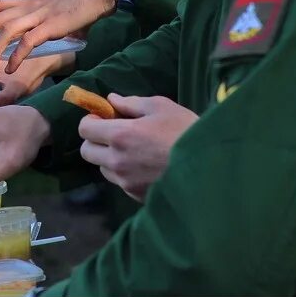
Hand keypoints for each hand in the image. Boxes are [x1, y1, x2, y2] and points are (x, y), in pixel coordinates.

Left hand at [0, 0, 119, 73]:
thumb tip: (51, 33)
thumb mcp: (57, 6)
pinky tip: (10, 68)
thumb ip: (48, 19)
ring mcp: (40, 15)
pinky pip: (28, 41)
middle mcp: (30, 7)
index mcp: (30, 1)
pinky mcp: (53, 25)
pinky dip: (16, 56)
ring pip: (6, 30)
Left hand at [78, 95, 197, 201]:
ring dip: (109, 158)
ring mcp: (126, 182)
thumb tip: (111, 100)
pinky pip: (120, 182)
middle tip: (113, 133)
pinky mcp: (136, 196)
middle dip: (95, 140)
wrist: (211, 168)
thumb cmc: (186, 131)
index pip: (84, 129)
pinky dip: (124, 173)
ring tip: (132, 151)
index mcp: (120, 135)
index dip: (90, 121)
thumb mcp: (161, 107)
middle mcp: (117, 161)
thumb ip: (131, 103)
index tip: (104, 117)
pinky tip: (144, 166)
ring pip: (102, 168)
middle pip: (87, 152)